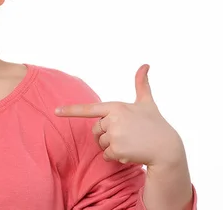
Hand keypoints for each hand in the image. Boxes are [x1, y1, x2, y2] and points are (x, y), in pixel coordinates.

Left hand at [55, 64, 183, 166]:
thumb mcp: (147, 103)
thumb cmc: (156, 124)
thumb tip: (145, 64)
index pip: (89, 109)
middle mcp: (113, 119)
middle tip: (125, 136)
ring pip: (101, 144)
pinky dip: (115, 157)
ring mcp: (114, 135)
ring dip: (111, 147)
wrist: (167, 148)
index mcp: (116, 107)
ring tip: (130, 143)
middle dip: (106, 135)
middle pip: (96, 131)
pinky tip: (130, 153)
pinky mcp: (117, 150)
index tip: (56, 111)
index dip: (71, 110)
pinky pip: (106, 155)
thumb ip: (142, 84)